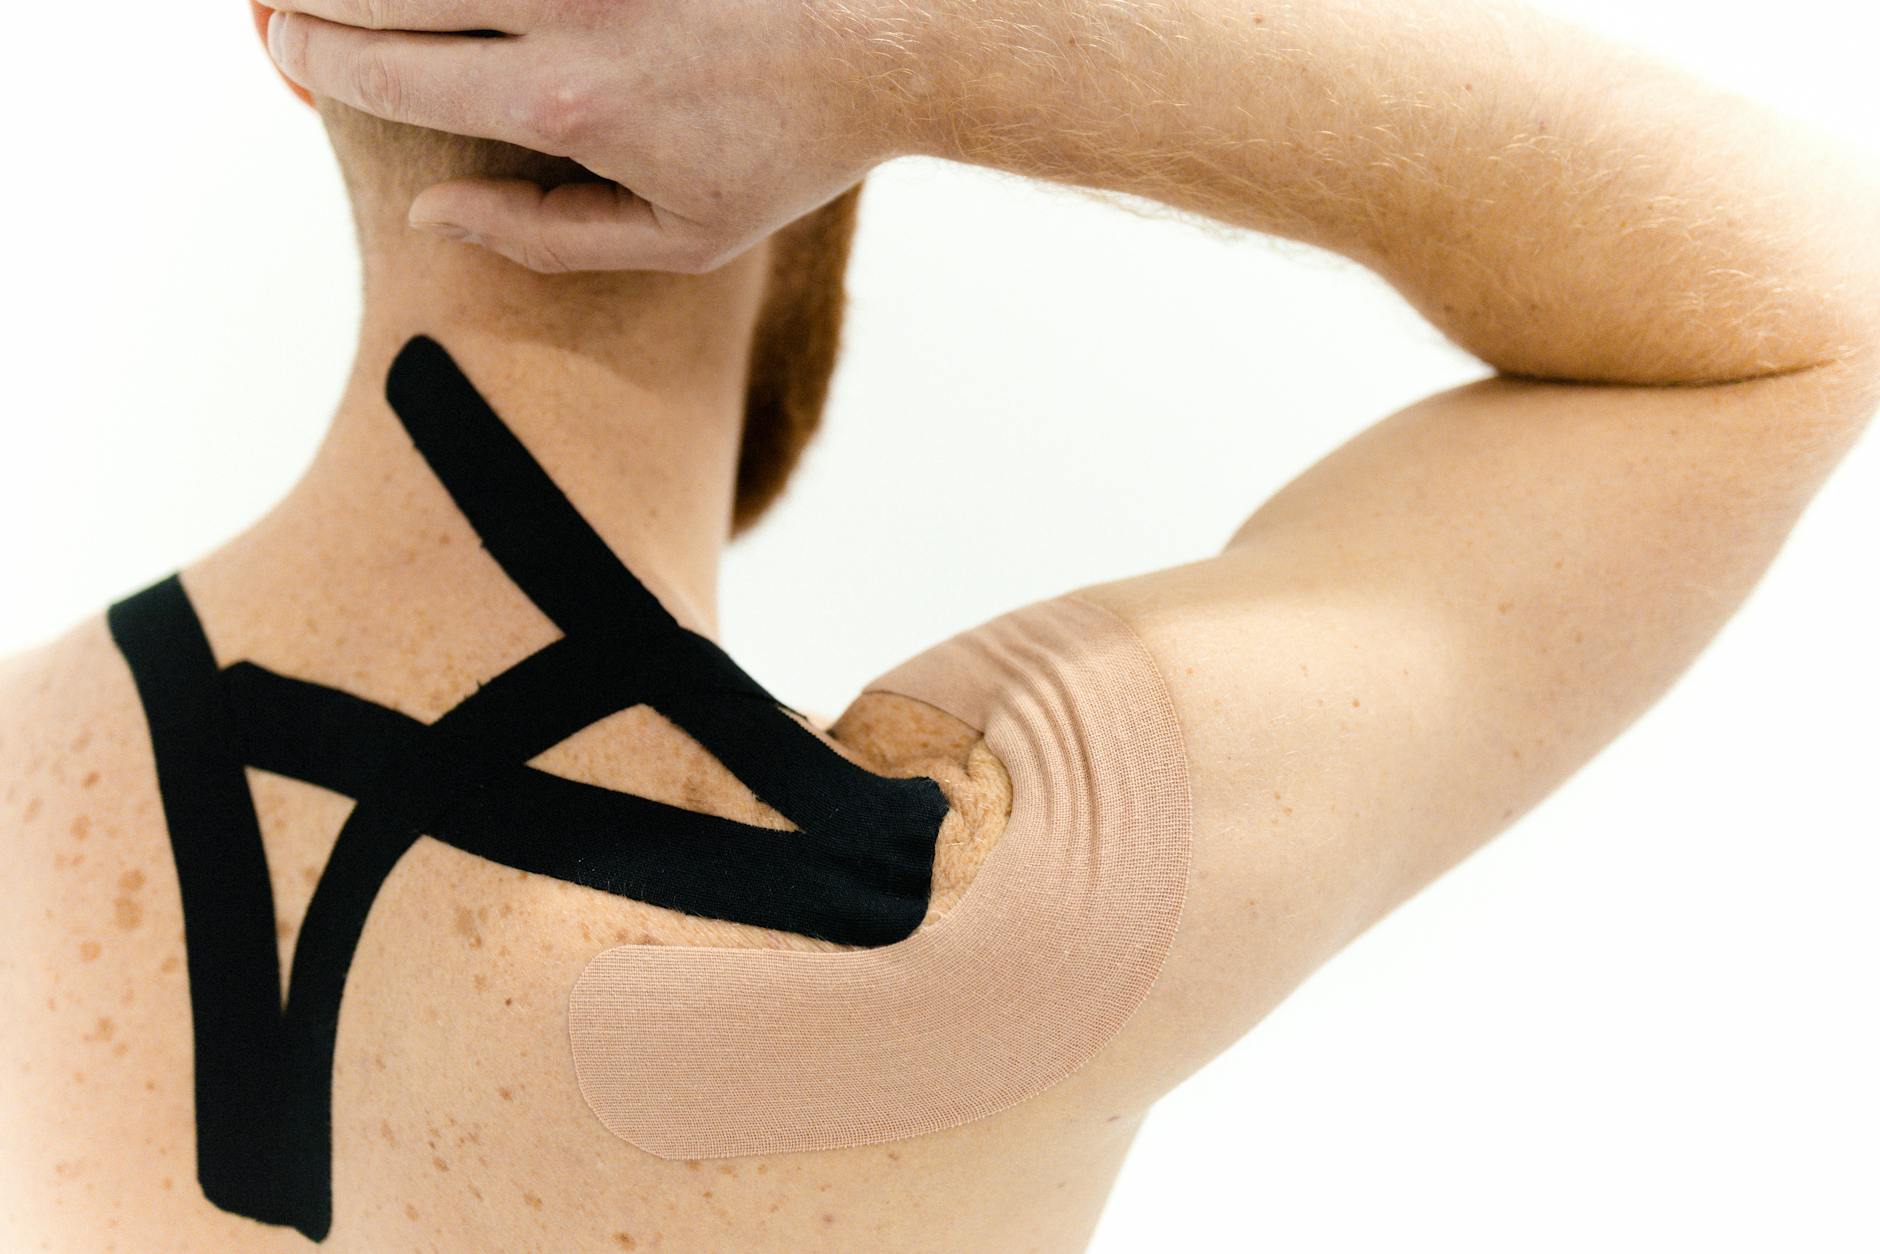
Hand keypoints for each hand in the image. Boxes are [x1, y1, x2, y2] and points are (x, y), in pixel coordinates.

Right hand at [264, 0, 900, 273]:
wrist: (885, 48)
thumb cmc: (784, 156)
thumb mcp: (678, 239)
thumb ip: (542, 236)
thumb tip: (429, 209)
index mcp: (565, 105)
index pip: (388, 73)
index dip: (314, 58)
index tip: (283, 52)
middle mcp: (569, 13)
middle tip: (283, 6)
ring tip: (346, 2)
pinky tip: (440, 4)